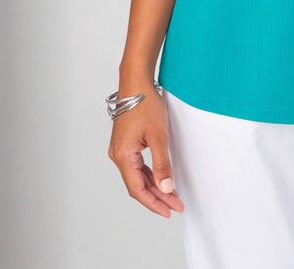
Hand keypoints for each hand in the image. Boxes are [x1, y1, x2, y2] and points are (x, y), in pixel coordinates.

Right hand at [108, 87, 184, 217]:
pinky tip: (161, 178)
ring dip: (154, 186)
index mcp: (122, 156)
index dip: (154, 203)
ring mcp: (121, 150)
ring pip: (137, 176)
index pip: (137, 189)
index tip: (169, 210)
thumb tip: (166, 187)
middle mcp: (118, 155)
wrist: (136, 82)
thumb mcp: (158, 135)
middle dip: (157, 196)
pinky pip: (137, 166)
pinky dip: (149, 174)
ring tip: (172, 195)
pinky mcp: (126, 144)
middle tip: (176, 205)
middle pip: (137, 185)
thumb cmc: (145, 105)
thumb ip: (162, 164)